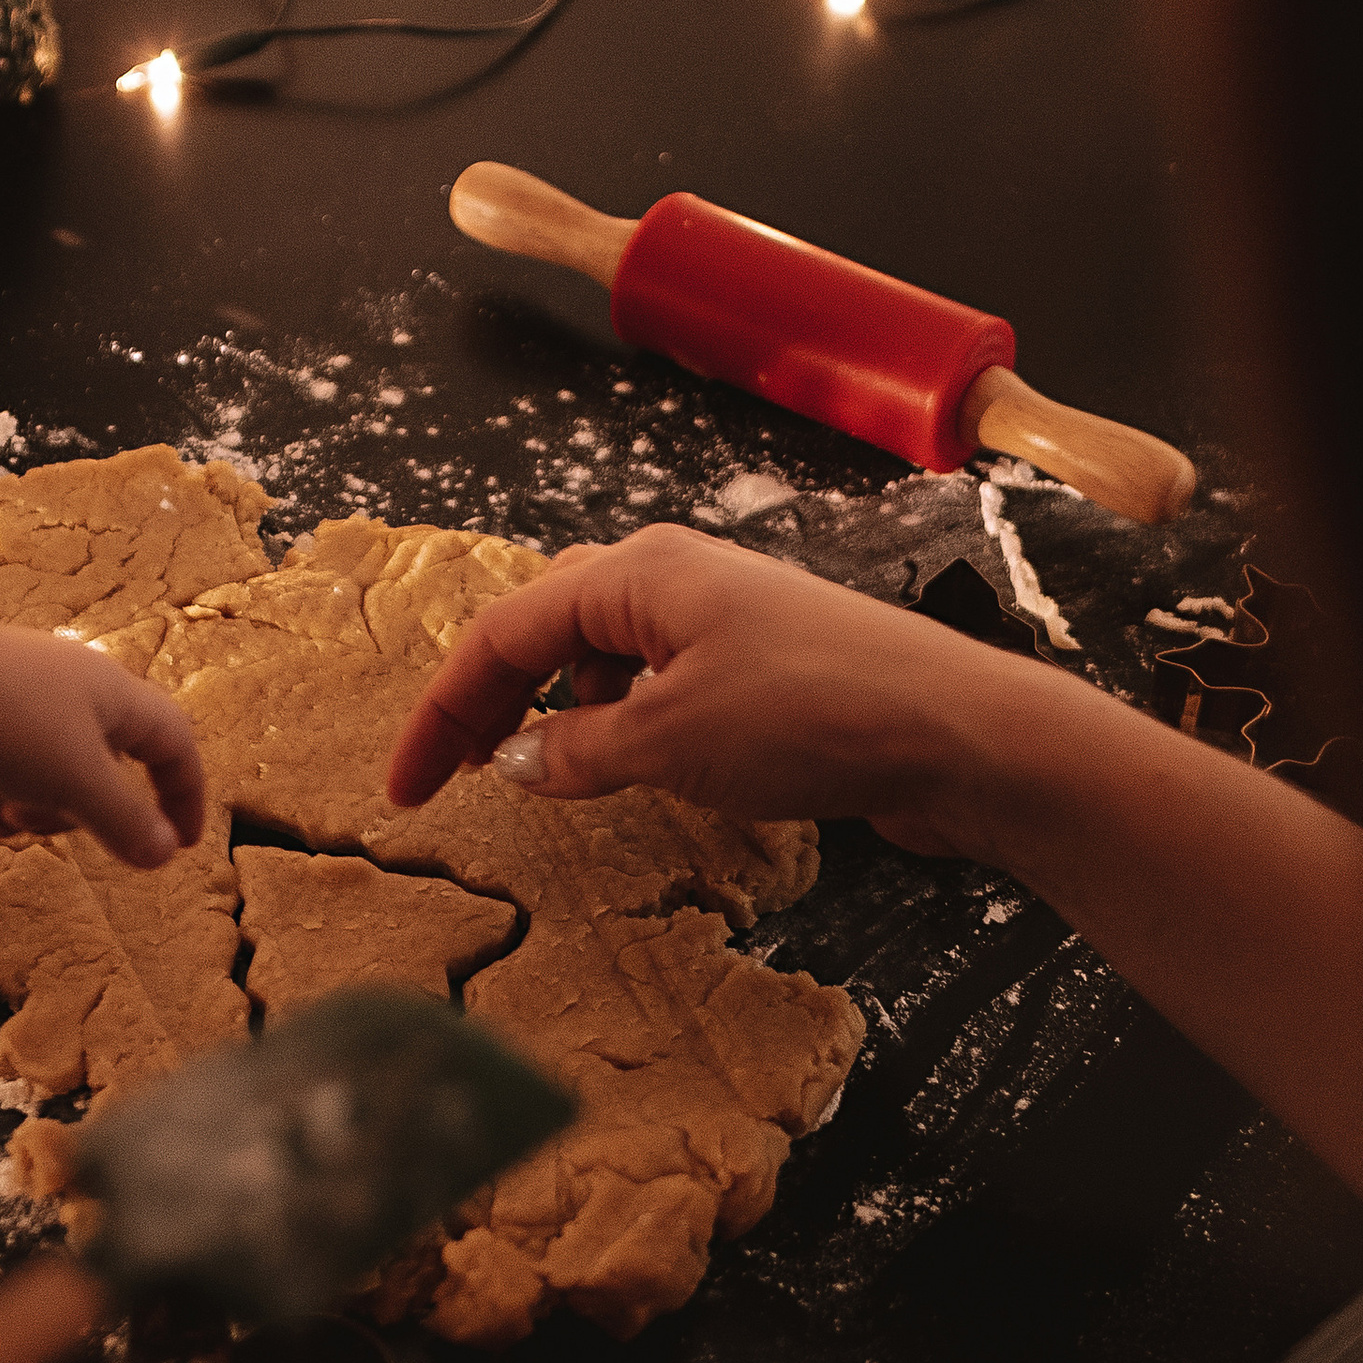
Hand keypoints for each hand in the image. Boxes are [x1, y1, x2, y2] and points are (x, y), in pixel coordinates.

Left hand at [0, 617, 206, 869]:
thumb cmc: (1, 724)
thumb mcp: (75, 782)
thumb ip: (124, 821)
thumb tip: (163, 852)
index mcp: (112, 693)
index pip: (173, 743)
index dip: (183, 795)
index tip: (181, 845)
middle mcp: (69, 688)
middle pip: (100, 770)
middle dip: (68, 813)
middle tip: (33, 823)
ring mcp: (15, 696)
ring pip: (39, 776)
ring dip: (16, 809)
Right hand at [383, 521, 1049, 847]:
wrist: (958, 732)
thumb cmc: (817, 712)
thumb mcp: (670, 743)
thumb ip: (577, 752)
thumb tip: (517, 761)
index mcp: (636, 573)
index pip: (500, 635)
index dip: (443, 714)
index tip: (405, 789)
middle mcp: (675, 580)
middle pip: (545, 632)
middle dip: (492, 702)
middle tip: (450, 780)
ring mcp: (722, 621)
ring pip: (604, 661)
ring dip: (563, 717)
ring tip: (541, 778)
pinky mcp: (763, 668)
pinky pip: (659, 690)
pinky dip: (623, 729)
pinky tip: (631, 773)